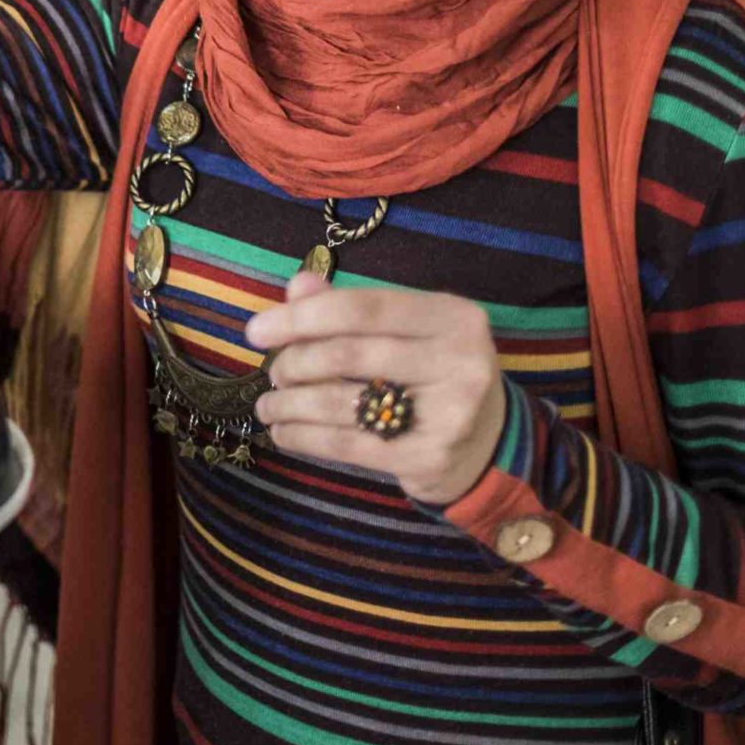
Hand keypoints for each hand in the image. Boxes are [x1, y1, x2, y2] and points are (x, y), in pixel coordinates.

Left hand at [246, 271, 509, 504]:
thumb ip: (352, 306)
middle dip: (294, 363)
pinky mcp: (430, 457)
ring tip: (268, 404)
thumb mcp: (406, 330)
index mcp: (453, 317)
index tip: (256, 330)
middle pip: (348, 355)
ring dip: (290, 403)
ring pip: (342, 402)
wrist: (488, 445)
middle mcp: (460, 361)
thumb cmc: (432, 374)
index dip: (302, 317)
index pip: (363, 308)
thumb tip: (298, 287)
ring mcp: (450, 414)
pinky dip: (303, 437)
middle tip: (273, 372)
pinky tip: (284, 432)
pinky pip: (347, 444)